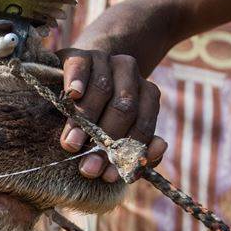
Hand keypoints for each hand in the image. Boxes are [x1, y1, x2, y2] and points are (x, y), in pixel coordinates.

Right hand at [56, 47, 166, 181]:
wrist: (77, 74)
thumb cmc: (97, 113)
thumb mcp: (118, 132)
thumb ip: (140, 146)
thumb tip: (160, 146)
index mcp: (146, 93)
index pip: (142, 123)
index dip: (127, 151)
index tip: (107, 176)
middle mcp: (130, 73)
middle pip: (124, 106)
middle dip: (105, 140)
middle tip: (87, 167)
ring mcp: (104, 60)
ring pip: (103, 88)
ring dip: (86, 120)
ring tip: (71, 143)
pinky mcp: (79, 54)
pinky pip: (81, 66)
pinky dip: (77, 80)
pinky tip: (72, 95)